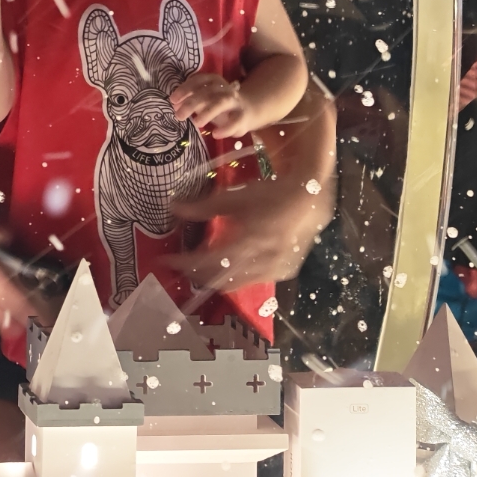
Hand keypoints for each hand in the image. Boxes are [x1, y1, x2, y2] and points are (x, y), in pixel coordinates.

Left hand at [160, 81, 336, 294]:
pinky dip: (235, 275)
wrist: (312, 197)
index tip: (165, 260)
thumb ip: (205, 206)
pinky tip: (228, 264)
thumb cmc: (272, 193)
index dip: (183, 263)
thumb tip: (174, 207)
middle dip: (195, 274)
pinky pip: (252, 280)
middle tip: (180, 264)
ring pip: (235, 283)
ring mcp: (274, 270)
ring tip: (199, 266)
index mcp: (248, 242)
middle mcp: (261, 262)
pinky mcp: (283, 271)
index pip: (206, 262)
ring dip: (213, 277)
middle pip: (218, 279)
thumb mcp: (237, 196)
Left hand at [169, 71, 250, 137]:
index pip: (198, 80)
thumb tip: (175, 105)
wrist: (249, 110)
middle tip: (179, 116)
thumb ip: (191, 100)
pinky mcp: (243, 116)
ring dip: (208, 112)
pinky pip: (235, 121)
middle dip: (191, 103)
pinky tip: (215, 134)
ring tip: (196, 123)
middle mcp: (225, 89)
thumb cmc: (220, 105)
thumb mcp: (205, 99)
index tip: (173, 100)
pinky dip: (225, 128)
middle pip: (207, 92)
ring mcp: (235, 102)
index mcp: (214, 81)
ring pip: (221, 103)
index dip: (185, 89)